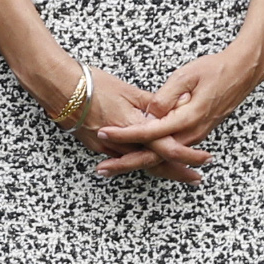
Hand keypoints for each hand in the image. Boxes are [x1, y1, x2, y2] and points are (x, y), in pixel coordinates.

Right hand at [70, 68, 209, 184]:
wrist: (60, 89)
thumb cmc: (92, 85)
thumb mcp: (129, 90)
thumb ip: (152, 103)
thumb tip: (173, 107)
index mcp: (135, 127)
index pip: (168, 147)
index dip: (188, 155)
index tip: (204, 159)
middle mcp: (124, 143)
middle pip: (157, 164)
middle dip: (178, 173)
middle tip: (195, 178)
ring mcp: (109, 149)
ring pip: (141, 165)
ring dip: (161, 171)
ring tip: (179, 175)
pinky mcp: (98, 148)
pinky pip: (124, 160)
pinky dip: (139, 164)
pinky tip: (148, 165)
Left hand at [94, 42, 263, 166]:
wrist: (243, 72)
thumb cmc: (216, 69)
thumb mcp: (187, 75)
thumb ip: (166, 96)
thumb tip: (150, 113)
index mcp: (188, 118)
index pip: (149, 132)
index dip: (124, 134)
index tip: (104, 132)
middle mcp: (192, 133)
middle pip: (154, 157)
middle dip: (125, 164)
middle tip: (101, 169)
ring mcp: (195, 136)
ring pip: (162, 158)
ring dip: (136, 163)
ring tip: (110, 167)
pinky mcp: (195, 134)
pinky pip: (170, 152)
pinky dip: (151, 158)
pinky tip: (134, 157)